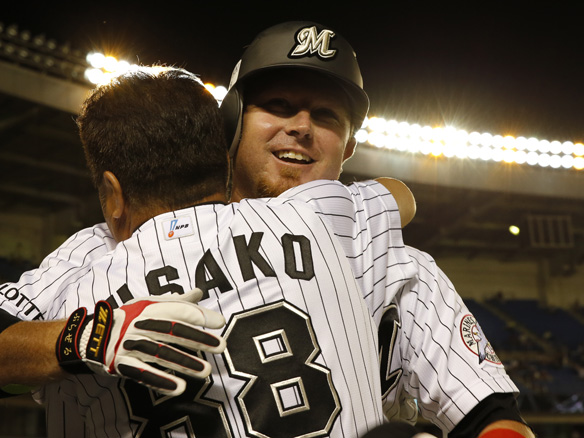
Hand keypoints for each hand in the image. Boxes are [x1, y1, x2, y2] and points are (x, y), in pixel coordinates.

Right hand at [56, 288, 224, 395]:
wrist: (91, 335)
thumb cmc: (128, 318)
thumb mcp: (149, 304)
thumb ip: (177, 301)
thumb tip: (200, 292)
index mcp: (148, 309)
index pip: (177, 311)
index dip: (199, 316)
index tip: (220, 322)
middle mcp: (139, 325)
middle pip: (172, 331)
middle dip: (198, 339)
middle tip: (221, 346)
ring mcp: (130, 345)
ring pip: (160, 353)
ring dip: (184, 363)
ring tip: (207, 370)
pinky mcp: (122, 364)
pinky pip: (143, 373)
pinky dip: (161, 381)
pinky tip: (179, 388)